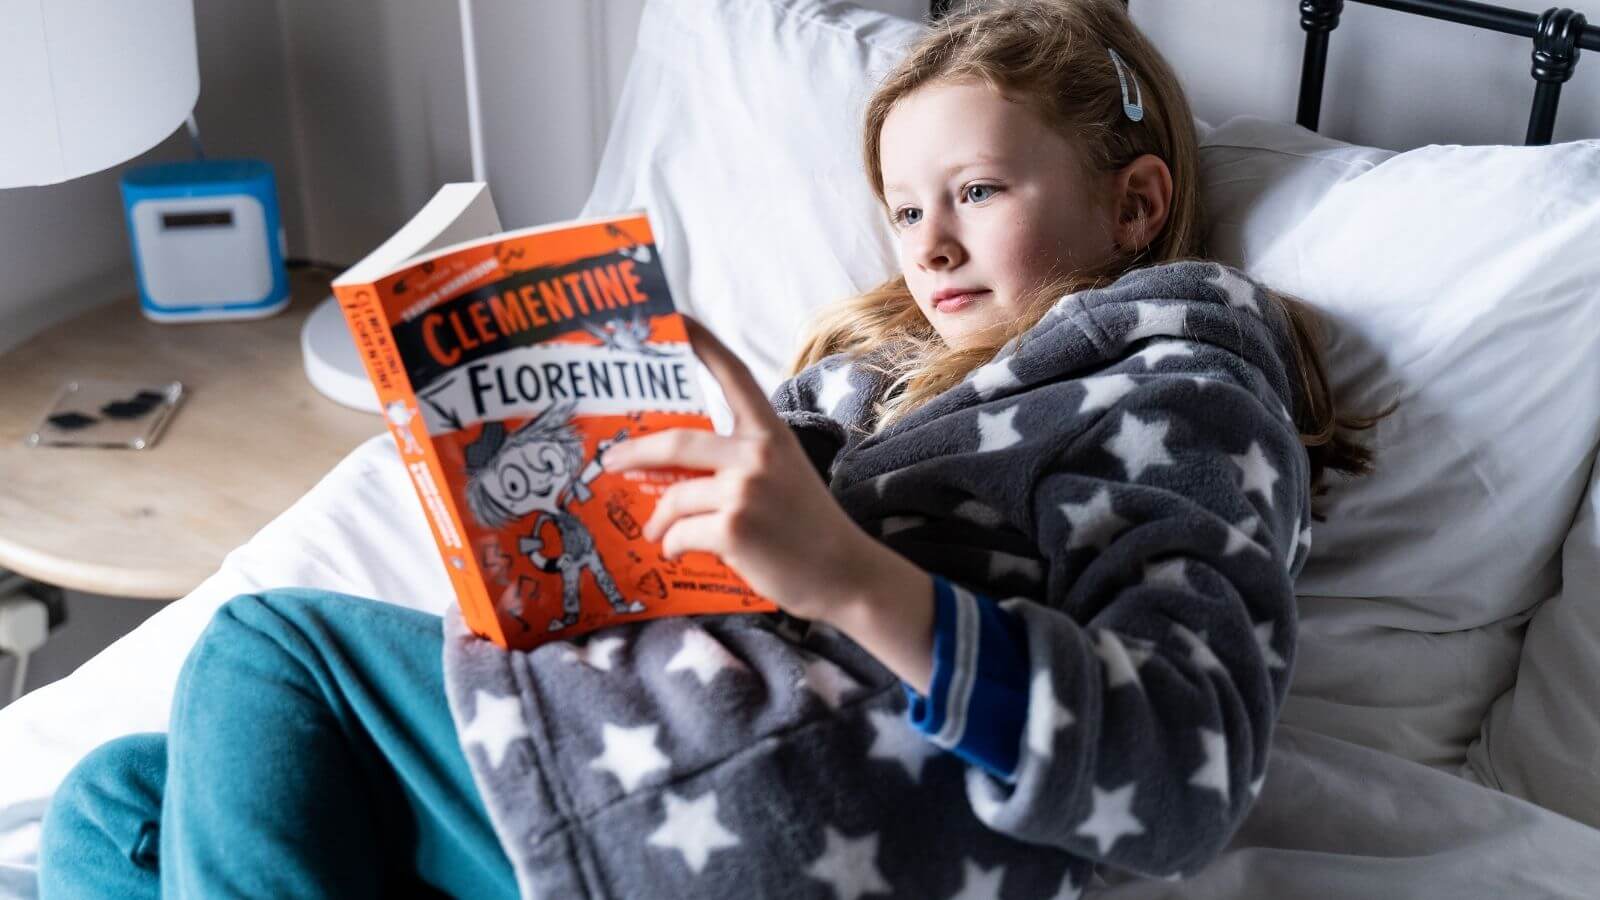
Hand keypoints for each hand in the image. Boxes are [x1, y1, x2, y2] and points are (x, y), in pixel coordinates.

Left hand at [601, 315, 913, 627]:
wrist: (844, 574)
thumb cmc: (808, 529)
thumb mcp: (783, 476)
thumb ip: (738, 462)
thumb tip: (676, 470)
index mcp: (771, 434)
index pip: (734, 375)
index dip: (703, 343)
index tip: (676, 318)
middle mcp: (758, 454)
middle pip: (676, 441)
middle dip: (635, 452)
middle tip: (612, 461)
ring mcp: (746, 489)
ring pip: (675, 497)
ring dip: (659, 520)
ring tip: (658, 532)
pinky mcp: (735, 527)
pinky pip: (679, 532)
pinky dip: (672, 544)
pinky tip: (679, 550)